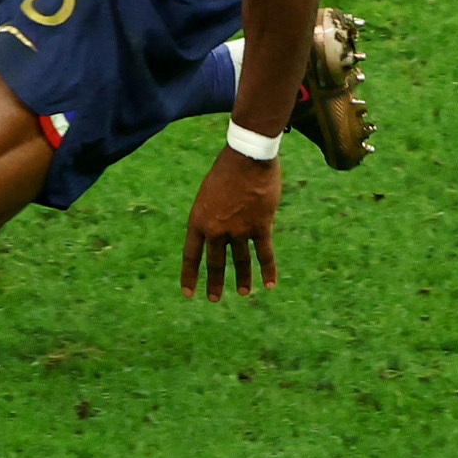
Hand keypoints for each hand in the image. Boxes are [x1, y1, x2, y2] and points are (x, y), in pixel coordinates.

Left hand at [181, 145, 280, 299]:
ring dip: (243, 279)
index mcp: (198, 220)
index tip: (188, 293)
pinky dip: (268, 270)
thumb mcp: (208, 193)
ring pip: (241, 262)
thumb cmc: (226, 170)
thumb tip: (219, 231)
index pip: (191, 255)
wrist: (246, 158)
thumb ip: (212, 215)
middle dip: (215, 283)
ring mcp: (239, 230)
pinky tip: (269, 284)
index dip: (190, 275)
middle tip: (214, 299)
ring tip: (243, 292)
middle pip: (216, 263)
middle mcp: (216, 230)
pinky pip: (265, 254)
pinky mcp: (260, 227)